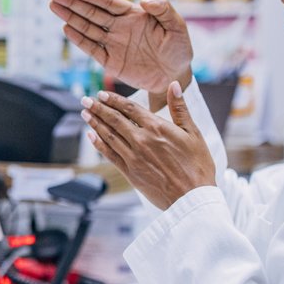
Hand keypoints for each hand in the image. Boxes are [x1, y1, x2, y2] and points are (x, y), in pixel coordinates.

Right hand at [50, 0, 193, 94]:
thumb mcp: (178, 27)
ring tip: (53, 6)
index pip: (107, 2)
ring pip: (87, 28)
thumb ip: (164, 10)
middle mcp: (119, 27)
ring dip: (70, 17)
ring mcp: (113, 44)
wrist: (175, 76)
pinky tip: (66, 29)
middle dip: (72, 2)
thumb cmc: (179, 49)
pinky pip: (92, 49)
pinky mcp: (110, 61)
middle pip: (91, 12)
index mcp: (134, 15)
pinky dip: (79, 40)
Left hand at [81, 84, 214, 209]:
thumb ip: (180, 109)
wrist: (193, 198)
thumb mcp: (193, 134)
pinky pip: (110, 154)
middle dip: (98, 108)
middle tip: (86, 100)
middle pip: (115, 120)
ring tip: (85, 114)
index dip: (113, 100)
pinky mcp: (130, 172)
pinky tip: (91, 136)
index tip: (102, 94)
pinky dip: (99, 144)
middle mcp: (142, 140)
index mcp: (157, 128)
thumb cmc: (197, 166)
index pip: (129, 108)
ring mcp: (134, 157)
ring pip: (109, 135)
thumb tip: (174, 85)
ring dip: (95, 123)